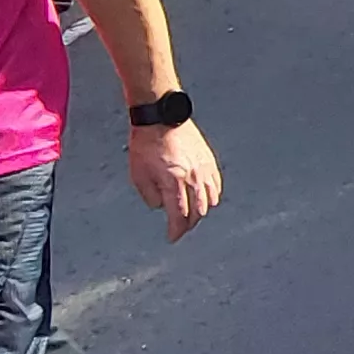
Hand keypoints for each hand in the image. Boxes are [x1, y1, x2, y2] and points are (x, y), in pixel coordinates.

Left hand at [129, 122, 222, 242]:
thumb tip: (161, 206)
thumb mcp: (138, 174)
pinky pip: (216, 185)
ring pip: (210, 200)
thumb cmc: (147, 142)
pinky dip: (212, 196)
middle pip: (197, 212)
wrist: (161, 116)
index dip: (176, 231)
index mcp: (174, 182)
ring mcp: (204, 168)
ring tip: (192, 215)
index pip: (179, 216)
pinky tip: (205, 198)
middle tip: (181, 229)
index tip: (172, 237)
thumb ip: (150, 195)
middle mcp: (193, 177)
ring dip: (201, 211)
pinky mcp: (209, 159)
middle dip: (188, 224)